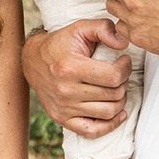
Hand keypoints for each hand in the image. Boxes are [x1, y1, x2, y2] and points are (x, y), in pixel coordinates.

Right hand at [22, 21, 130, 138]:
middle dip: (123, 82)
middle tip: (119, 73)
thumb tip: (123, 44)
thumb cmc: (60, 44)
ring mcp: (63, 107)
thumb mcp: (80, 28)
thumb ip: (103, 28)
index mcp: (71, 67)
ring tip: (116, 88)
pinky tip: (118, 113)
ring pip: (108, 112)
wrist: (32, 61)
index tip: (124, 61)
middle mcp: (66, 90)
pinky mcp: (62, 118)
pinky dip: (110, 125)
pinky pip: (93, 131)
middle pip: (113, 95)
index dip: (125, 68)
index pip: (113, 77)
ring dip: (120, 100)